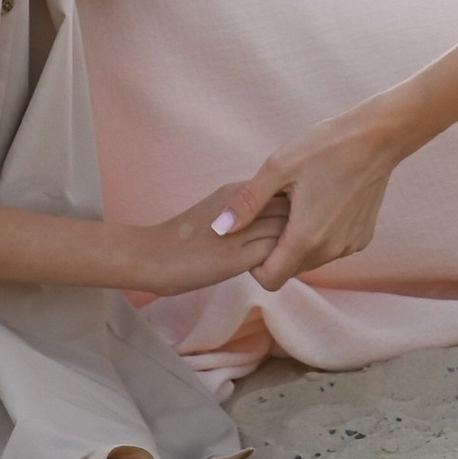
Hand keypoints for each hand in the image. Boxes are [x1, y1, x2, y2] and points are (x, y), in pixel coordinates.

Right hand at [123, 183, 288, 295]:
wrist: (154, 255)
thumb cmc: (185, 236)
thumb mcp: (218, 208)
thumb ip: (246, 207)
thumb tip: (277, 216)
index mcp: (237, 190)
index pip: (284, 191)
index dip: (296, 208)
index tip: (298, 222)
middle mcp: (241, 205)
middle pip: (291, 208)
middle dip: (302, 223)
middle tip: (303, 241)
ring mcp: (238, 232)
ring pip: (287, 231)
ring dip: (296, 242)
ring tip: (294, 255)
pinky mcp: (235, 259)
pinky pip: (275, 255)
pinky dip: (283, 260)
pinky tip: (280, 267)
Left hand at [226, 110, 400, 289]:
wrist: (377, 137)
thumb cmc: (325, 146)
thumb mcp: (278, 167)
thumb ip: (247, 202)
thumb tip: (219, 228)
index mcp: (306, 238)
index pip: (270, 280)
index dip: (255, 265)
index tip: (255, 233)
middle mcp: (331, 250)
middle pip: (290, 269)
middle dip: (276, 248)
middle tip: (275, 210)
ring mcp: (349, 245)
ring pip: (311, 259)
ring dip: (299, 241)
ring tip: (298, 203)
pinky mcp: (361, 237)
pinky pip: (331, 247)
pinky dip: (321, 234)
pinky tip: (321, 201)